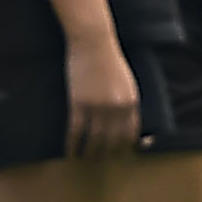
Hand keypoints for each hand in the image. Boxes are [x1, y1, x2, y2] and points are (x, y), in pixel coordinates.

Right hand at [68, 30, 143, 156]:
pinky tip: (69, 152)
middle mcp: (117, 108)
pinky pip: (75, 131)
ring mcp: (97, 106)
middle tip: (99, 160)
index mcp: (131, 102)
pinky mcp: (78, 103)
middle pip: (112, 140)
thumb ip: (128, 101)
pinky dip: (72, 145)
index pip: (130, 133)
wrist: (93, 42)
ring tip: (83, 159)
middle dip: (105, 153)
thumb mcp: (127, 82)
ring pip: (93, 139)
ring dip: (88, 153)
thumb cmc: (110, 59)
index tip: (118, 154)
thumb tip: (126, 120)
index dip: (124, 146)